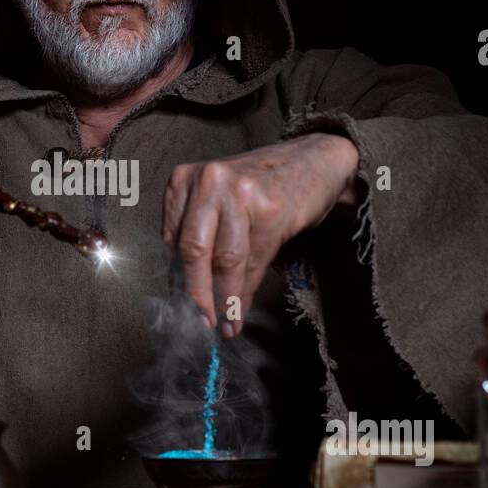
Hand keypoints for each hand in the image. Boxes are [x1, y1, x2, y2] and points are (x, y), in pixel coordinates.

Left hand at [162, 133, 361, 337]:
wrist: (315, 162)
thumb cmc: (262, 187)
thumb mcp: (220, 203)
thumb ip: (201, 238)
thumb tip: (190, 296)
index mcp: (184, 179)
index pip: (172, 241)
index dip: (176, 280)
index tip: (181, 309)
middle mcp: (208, 181)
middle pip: (192, 251)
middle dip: (195, 296)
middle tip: (200, 325)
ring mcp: (238, 192)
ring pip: (224, 262)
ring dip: (224, 302)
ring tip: (226, 325)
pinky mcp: (269, 209)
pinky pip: (252, 263)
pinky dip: (245, 293)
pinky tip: (241, 311)